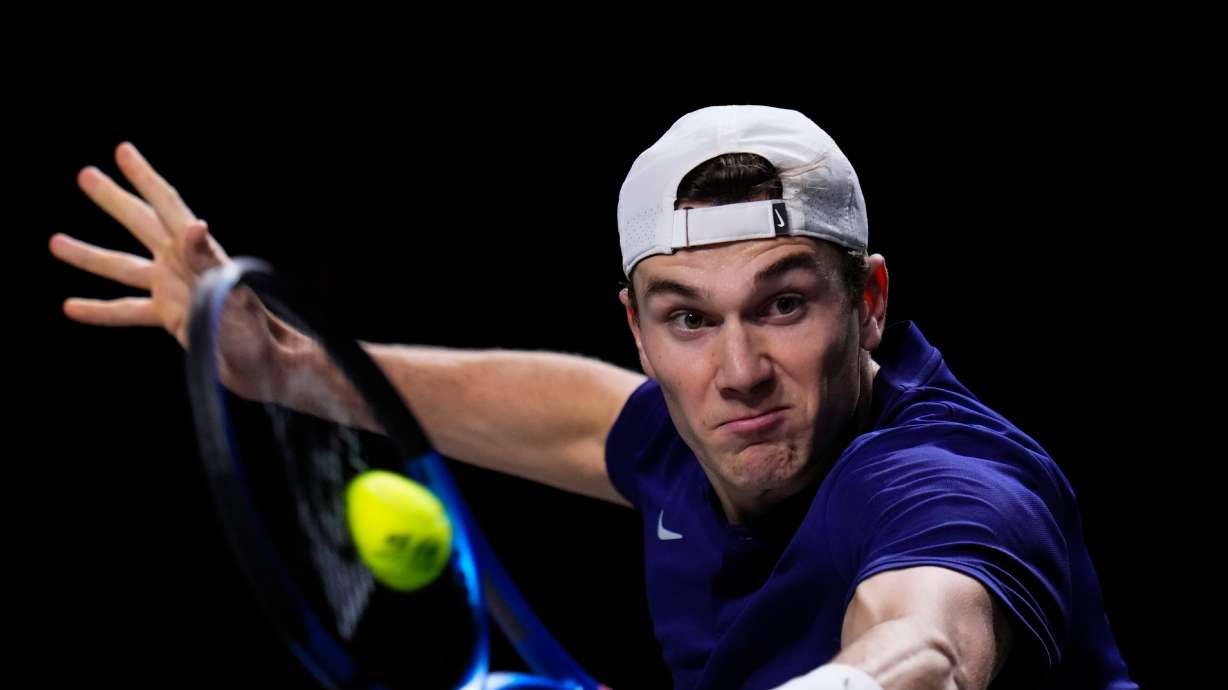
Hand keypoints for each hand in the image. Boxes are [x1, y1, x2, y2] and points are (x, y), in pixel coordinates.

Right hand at [49, 143, 290, 399]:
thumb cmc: (254, 329)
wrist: (262, 365)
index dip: (144, 178)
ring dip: (90, 255)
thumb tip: (194, 224)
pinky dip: (100, 310)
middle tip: (85, 175)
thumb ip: (206, 259)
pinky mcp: (171, 317)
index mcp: (199, 251)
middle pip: (141, 224)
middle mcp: (182, 264)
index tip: (123, 151)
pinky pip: (127, 310)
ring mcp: (174, 289)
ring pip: (123, 267)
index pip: (167, 205)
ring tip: (54, 241)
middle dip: (113, 200)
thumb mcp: (230, 292)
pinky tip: (71, 307)